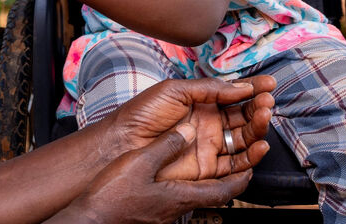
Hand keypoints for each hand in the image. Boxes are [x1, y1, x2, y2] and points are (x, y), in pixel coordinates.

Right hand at [59, 124, 253, 223]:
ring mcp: (168, 208)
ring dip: (213, 174)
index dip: (243, 176)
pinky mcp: (155, 207)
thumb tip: (187, 130)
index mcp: (182, 196)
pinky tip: (182, 166)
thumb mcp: (141, 163)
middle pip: (216, 191)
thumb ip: (166, 146)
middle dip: (234, 172)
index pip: (225, 190)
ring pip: (200, 191)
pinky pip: (182, 191)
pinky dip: (191, 177)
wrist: (93, 218)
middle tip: (243, 155)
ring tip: (217, 157)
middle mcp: (179, 205)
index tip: (253, 163)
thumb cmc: (114, 197)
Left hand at [105, 76, 275, 181]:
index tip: (269, 82)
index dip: (253, 88)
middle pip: (243, 116)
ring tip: (264, 116)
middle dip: (259, 106)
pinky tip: (259, 144)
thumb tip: (241, 86)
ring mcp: (210, 146)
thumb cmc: (143, 113)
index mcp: (201, 103)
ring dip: (258, 127)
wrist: (124, 142)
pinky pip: (236, 164)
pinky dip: (252, 156)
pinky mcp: (208, 168)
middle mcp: (209, 124)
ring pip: (244, 138)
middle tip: (268, 99)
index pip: (234, 94)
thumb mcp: (176, 91)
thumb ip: (210, 88)